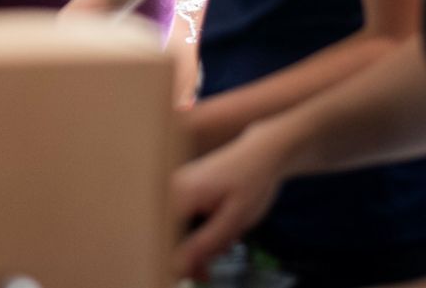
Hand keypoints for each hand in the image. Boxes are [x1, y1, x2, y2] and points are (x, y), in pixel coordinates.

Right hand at [171, 123, 289, 279]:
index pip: (164, 237)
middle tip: (209, 271)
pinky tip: (218, 234)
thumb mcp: (234, 219)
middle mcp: (171, 188)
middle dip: (191, 255)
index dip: (177, 260)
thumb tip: (180, 266)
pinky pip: (183, 220)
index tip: (196, 273)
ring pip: (177, 230)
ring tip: (224, 244)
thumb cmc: (252, 178)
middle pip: (169, 235)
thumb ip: (206, 243)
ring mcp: (175, 187)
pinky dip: (199, 232)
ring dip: (198, 244)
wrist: (261, 153)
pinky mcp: (182, 190)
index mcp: (180, 193)